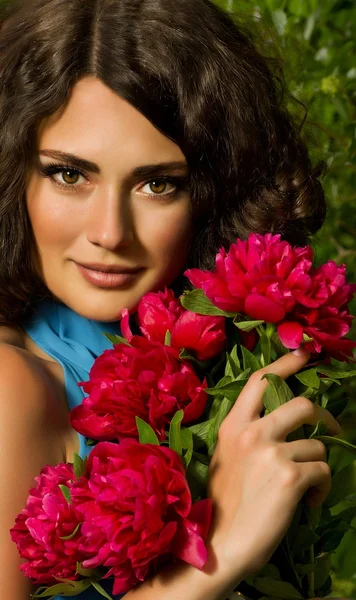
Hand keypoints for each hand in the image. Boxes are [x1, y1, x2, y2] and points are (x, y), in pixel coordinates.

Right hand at [206, 350, 340, 592]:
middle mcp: (252, 432)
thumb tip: (281, 423)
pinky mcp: (291, 475)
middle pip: (301, 404)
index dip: (285, 364)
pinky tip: (308, 502)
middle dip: (324, 417)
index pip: (260, 381)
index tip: (303, 353)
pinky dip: (322, 486)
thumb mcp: (227, 458)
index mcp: (233, 426)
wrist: (223, 544)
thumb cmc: (224, 504)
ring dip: (319, 465)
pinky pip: (323, 469)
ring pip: (317, 443)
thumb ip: (248, 434)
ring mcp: (271, 452)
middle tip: (331, 429)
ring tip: (308, 487)